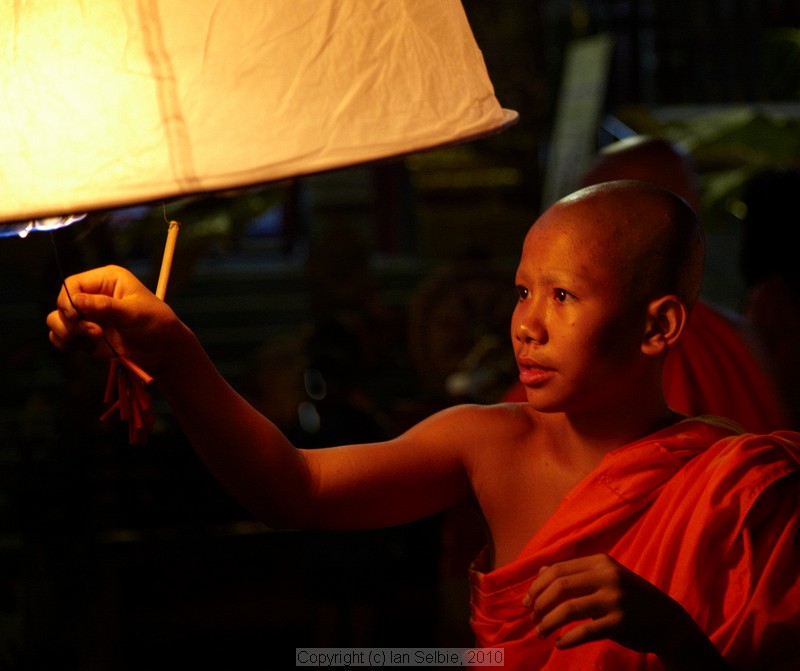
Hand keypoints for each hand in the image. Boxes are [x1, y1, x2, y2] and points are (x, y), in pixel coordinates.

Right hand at [46, 265, 180, 375]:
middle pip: (61, 303)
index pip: (72, 284)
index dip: (68, 300)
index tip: (77, 316)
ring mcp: (87, 315)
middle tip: (95, 333)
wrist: (163, 350)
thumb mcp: (133, 312)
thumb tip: (75, 301)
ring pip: (56, 320)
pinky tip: (87, 346)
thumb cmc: (155, 324)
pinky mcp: (84, 334)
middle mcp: (93, 295)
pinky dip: (67, 343)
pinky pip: (59, 336)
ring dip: (68, 333)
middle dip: (72, 321)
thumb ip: (105, 306)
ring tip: (94, 339)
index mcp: (106, 280)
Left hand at [522, 554, 688, 654]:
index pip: (558, 570)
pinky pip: (585, 632)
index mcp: (600, 562)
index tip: (526, 601)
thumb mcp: (605, 577)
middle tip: (531, 618)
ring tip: (541, 633)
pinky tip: (559, 643)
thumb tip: (541, 571)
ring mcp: (615, 599)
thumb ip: (575, 574)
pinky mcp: (620, 623)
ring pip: (568, 609)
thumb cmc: (630, 598)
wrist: (667, 621)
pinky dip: (567, 639)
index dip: (537, 586)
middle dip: (539, 604)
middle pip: (560, 587)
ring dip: (548, 623)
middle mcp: (607, 576)